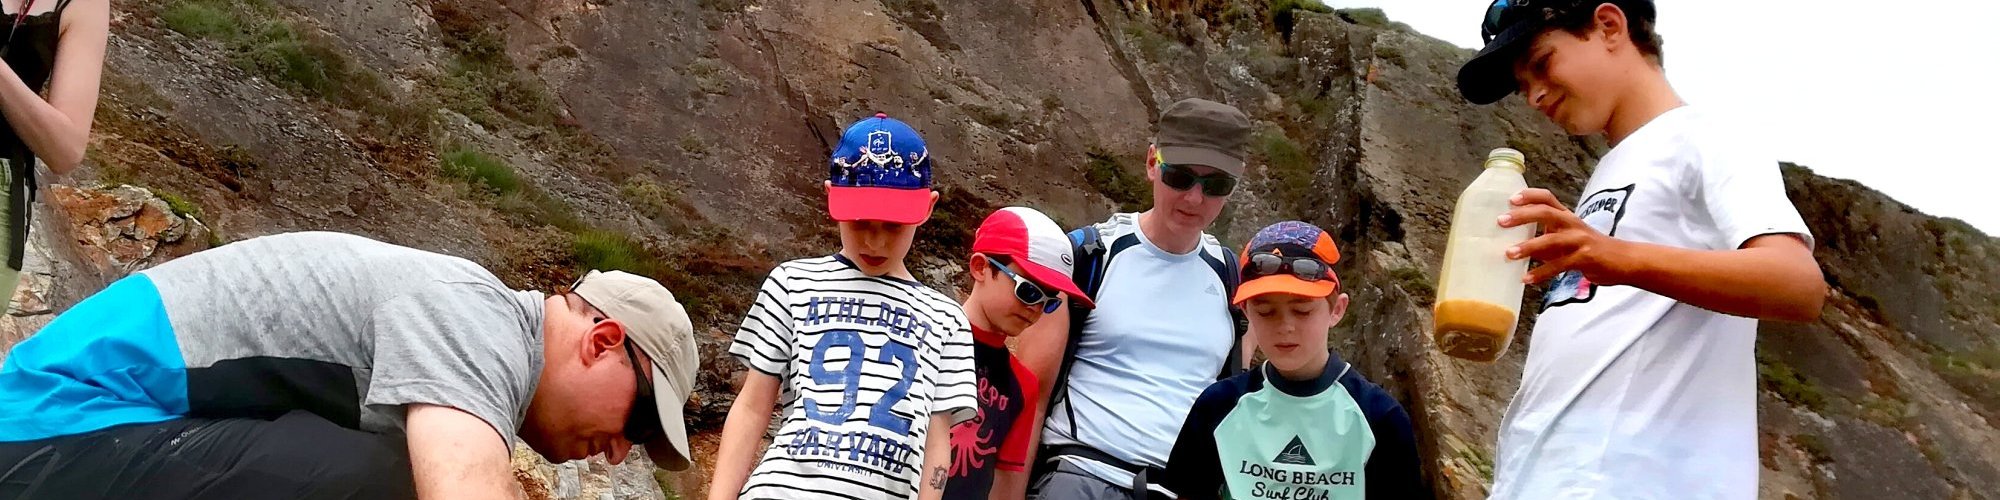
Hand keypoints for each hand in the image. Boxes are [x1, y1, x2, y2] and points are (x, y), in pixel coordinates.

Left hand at [1498, 188, 1632, 284]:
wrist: (1624, 260)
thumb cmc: (1590, 250)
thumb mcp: (1567, 240)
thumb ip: (1545, 240)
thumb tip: (1514, 246)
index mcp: (1567, 217)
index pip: (1547, 198)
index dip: (1529, 195)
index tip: (1511, 198)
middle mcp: (1572, 224)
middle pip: (1546, 213)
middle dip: (1522, 216)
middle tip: (1501, 221)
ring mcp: (1580, 240)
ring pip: (1551, 240)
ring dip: (1528, 247)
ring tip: (1509, 254)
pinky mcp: (1585, 258)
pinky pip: (1559, 265)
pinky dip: (1541, 273)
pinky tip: (1526, 279)